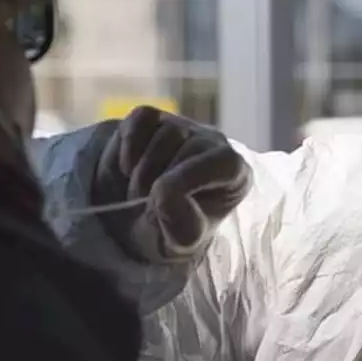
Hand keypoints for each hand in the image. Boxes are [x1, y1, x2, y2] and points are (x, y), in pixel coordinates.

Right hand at [92, 106, 251, 263]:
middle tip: (146, 207)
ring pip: (165, 132)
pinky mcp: (154, 118)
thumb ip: (182, 225)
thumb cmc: (170, 229)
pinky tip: (127, 169)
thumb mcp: (181, 241)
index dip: (190, 177)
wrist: (136, 219)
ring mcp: (184, 127)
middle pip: (189, 149)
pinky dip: (129, 146)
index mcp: (234, 174)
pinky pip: (142, 119)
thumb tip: (164, 193)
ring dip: (141, 169)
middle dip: (156, 181)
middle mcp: (214, 144)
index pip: (227, 161)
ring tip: (138, 193)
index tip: (161, 202)